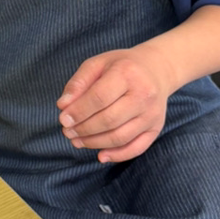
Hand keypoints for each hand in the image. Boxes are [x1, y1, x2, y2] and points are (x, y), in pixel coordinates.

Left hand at [56, 46, 175, 162]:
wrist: (157, 69)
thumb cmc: (121, 66)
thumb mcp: (97, 63)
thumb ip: (78, 82)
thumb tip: (63, 106)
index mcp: (127, 73)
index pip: (99, 97)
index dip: (78, 111)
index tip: (63, 119)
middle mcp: (144, 95)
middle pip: (109, 120)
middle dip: (84, 129)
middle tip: (67, 131)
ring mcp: (152, 114)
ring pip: (120, 137)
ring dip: (95, 143)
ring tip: (76, 141)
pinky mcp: (156, 128)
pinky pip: (137, 148)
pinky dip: (118, 155)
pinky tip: (100, 155)